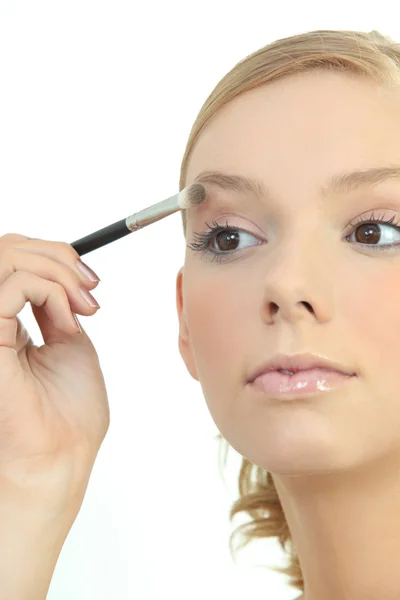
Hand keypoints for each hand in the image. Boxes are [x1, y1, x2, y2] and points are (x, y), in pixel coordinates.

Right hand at [0, 233, 108, 521]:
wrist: (62, 454)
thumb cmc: (69, 412)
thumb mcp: (69, 343)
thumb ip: (57, 305)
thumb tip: (58, 275)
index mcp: (5, 322)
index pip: (12, 260)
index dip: (54, 257)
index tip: (91, 282)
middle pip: (6, 250)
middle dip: (58, 256)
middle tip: (90, 286)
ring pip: (5, 258)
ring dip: (56, 270)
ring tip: (84, 305)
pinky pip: (10, 285)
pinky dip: (51, 290)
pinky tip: (69, 323)